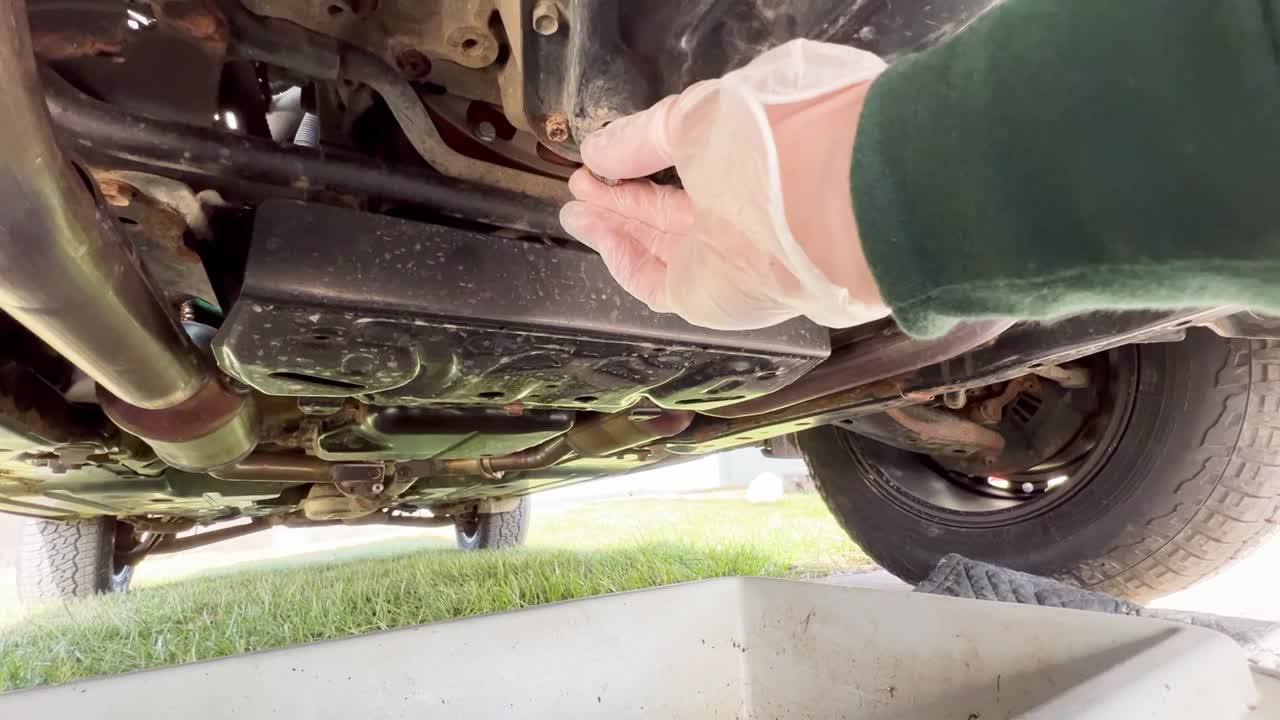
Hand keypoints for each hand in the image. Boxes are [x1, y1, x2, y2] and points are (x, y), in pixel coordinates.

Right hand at [559, 39, 890, 329]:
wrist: (806, 201)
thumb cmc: (762, 143)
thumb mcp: (695, 119)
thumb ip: (642, 137)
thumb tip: (596, 150)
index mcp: (749, 172)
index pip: (690, 173)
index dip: (642, 165)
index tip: (602, 157)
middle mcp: (740, 219)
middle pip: (670, 215)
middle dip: (622, 200)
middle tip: (580, 185)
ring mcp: (723, 262)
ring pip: (657, 248)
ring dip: (614, 227)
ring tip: (574, 208)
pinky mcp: (704, 298)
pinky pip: (651, 280)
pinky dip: (622, 257)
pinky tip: (595, 231)